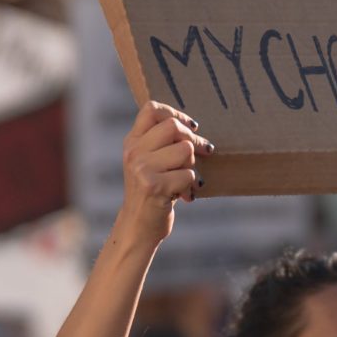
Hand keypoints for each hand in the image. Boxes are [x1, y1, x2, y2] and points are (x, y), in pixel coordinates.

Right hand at [118, 101, 214, 244]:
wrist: (138, 227)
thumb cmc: (151, 193)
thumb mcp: (147, 163)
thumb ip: (160, 143)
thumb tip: (192, 126)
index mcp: (132, 142)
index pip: (151, 109)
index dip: (176, 113)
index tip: (191, 127)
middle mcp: (134, 152)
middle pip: (173, 126)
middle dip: (193, 139)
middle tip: (204, 151)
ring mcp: (142, 169)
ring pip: (184, 150)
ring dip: (192, 166)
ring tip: (186, 180)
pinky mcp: (154, 186)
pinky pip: (189, 174)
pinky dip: (192, 186)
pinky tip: (186, 195)